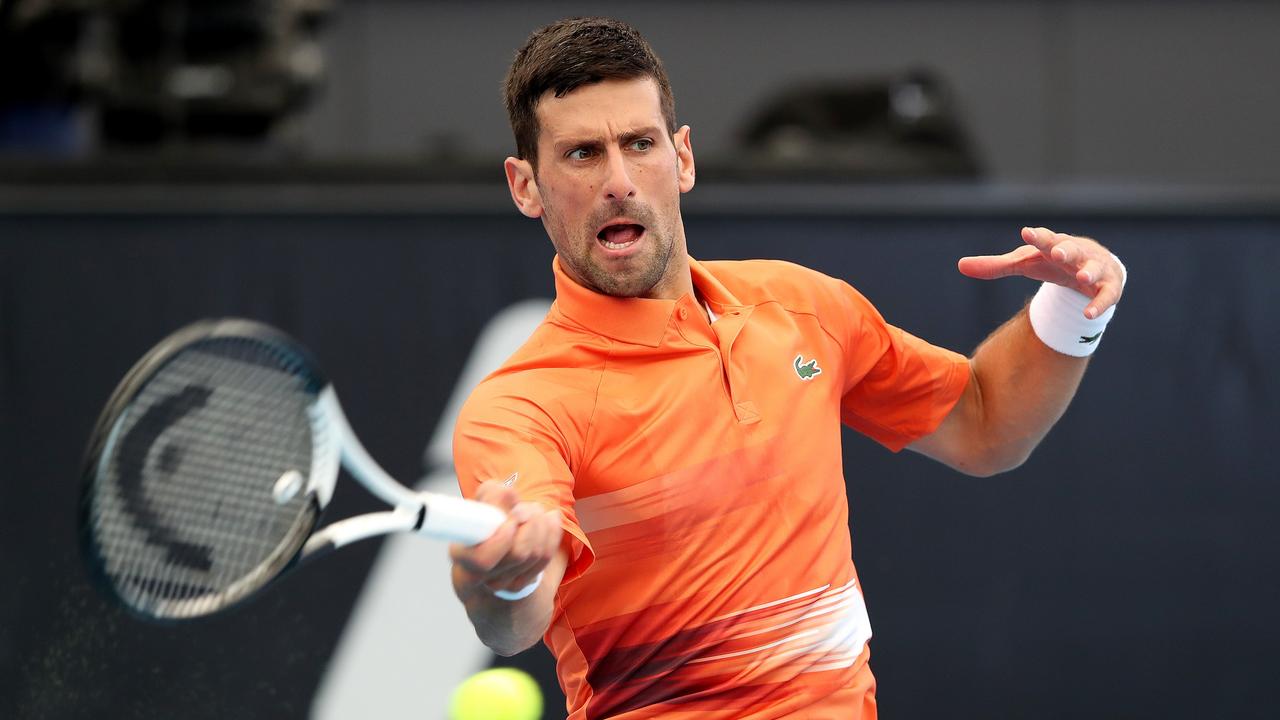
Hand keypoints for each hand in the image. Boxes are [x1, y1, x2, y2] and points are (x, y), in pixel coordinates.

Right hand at [449, 480, 561, 598]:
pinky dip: (552, 533)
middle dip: (531, 521)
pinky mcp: (521, 582)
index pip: (482, 559)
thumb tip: (508, 495)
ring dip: (542, 525)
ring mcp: (502, 582)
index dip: (502, 539)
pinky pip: (546, 557)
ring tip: (535, 510)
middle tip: (527, 507)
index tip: (512, 520)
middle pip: (518, 553)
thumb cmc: (484, 519)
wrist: (493, 539)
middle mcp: (481, 575)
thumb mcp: (482, 500)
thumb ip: (491, 494)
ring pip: (535, 554)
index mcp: (462, 554)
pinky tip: (550, 519)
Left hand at [958, 226, 1124, 318]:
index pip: (1044, 238)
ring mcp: (1095, 268)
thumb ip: (995, 266)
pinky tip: (1089, 314)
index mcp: (1053, 244)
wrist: (1090, 268)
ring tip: (1082, 278)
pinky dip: (1099, 303)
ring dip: (1089, 272)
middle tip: (1057, 251)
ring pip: (1094, 268)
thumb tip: (960, 266)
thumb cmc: (1051, 262)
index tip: (1027, 233)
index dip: (1037, 236)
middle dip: (1065, 249)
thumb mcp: (1024, 264)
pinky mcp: (1109, 286)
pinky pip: (1107, 295)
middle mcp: (1077, 253)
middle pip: (1071, 248)